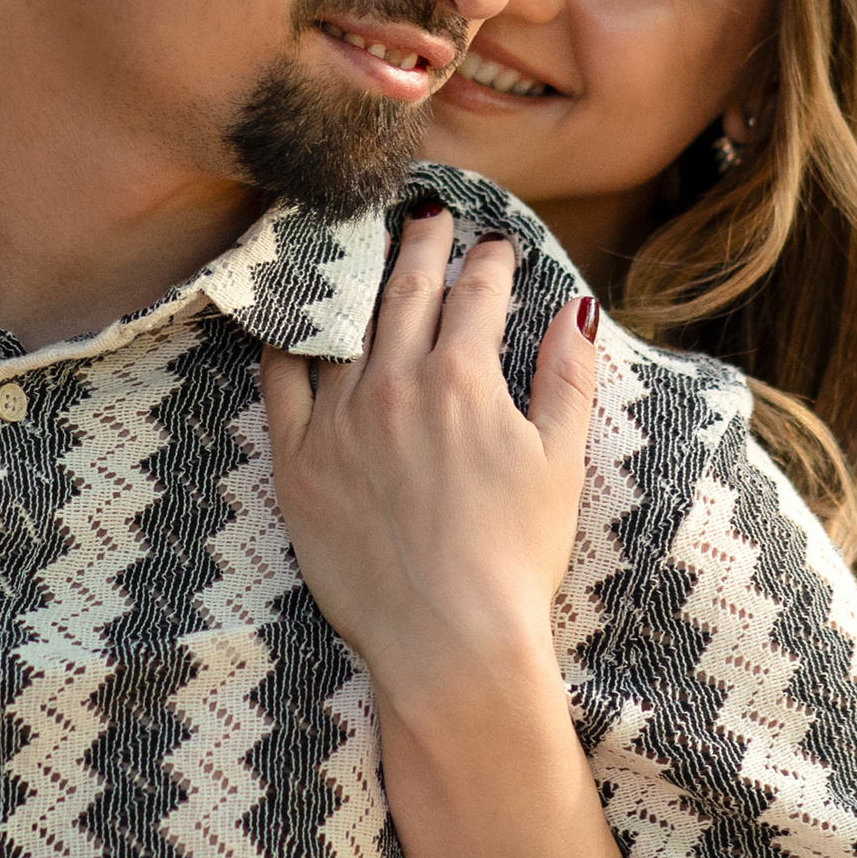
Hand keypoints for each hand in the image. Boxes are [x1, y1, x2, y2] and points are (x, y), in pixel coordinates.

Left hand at [258, 211, 598, 719]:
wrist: (447, 640)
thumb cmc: (514, 558)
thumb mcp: (561, 462)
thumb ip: (566, 377)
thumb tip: (578, 310)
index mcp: (461, 379)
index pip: (475, 294)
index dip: (488, 262)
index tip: (494, 245)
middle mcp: (391, 385)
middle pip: (403, 291)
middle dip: (420, 245)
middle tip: (428, 217)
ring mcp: (336, 421)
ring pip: (341, 325)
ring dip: (357, 279)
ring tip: (363, 251)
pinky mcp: (296, 462)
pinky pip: (279, 380)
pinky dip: (289, 338)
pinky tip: (297, 318)